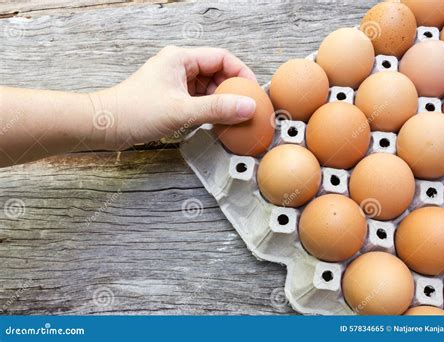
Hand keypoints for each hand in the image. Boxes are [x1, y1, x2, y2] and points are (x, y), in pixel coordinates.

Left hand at [91, 46, 257, 148]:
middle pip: (217, 73)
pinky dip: (209, 110)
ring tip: (232, 117)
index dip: (241, 73)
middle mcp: (179, 67)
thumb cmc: (134, 111)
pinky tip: (215, 122)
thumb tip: (246, 106)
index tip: (252, 91)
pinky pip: (198, 100)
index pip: (222, 58)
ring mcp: (175, 83)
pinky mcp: (171, 98)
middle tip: (245, 107)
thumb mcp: (182, 110)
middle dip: (232, 90)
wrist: (105, 126)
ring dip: (221, 102)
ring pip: (208, 88)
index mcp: (181, 58)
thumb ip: (217, 109)